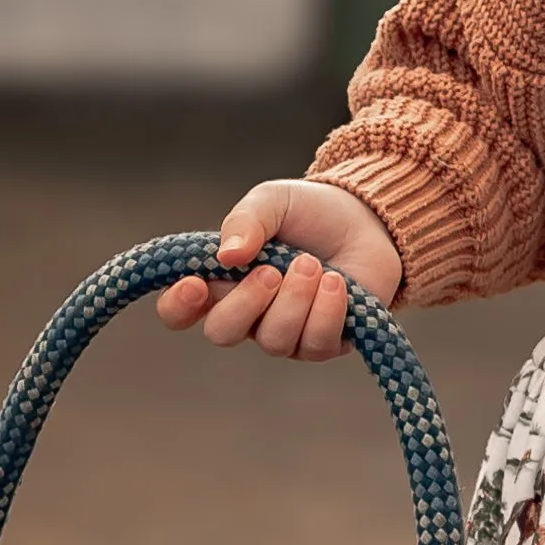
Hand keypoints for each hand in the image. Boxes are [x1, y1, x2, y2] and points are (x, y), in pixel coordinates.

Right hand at [155, 176, 405, 360]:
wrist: (367, 220)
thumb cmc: (309, 212)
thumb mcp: (272, 201)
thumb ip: (245, 221)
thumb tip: (226, 255)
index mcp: (221, 280)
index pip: (179, 310)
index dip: (177, 306)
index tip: (194, 284)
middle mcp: (247, 314)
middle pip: (222, 333)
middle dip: (245, 303)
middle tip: (271, 271)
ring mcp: (285, 333)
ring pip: (273, 340)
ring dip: (294, 301)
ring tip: (313, 264)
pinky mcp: (324, 342)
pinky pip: (314, 343)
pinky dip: (325, 311)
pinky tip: (337, 283)